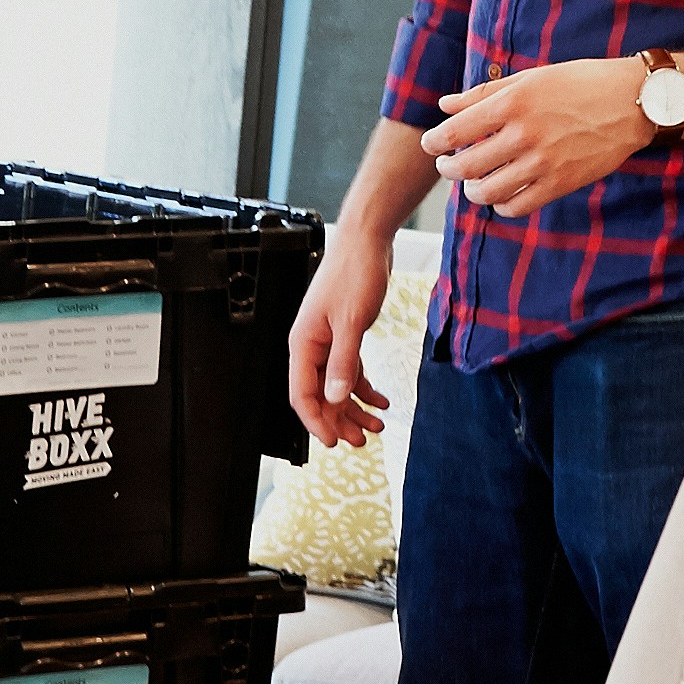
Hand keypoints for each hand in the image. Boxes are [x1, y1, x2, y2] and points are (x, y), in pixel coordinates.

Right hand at [284, 223, 395, 448]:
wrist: (367, 242)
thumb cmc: (353, 273)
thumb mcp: (351, 322)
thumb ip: (343, 362)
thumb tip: (335, 397)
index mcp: (304, 344)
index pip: (302, 395)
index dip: (315, 422)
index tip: (333, 442)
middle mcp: (312, 346)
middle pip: (320, 396)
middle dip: (339, 420)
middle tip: (361, 441)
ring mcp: (328, 341)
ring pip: (336, 386)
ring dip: (354, 408)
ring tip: (376, 426)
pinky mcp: (345, 335)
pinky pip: (350, 371)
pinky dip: (364, 387)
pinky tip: (381, 400)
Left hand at [425, 57, 653, 218]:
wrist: (633, 101)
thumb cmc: (581, 82)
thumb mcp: (532, 77)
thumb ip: (485, 93)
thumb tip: (445, 106)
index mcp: (513, 101)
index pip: (455, 131)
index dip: (434, 142)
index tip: (431, 145)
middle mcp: (524, 133)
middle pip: (465, 165)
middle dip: (448, 169)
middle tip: (447, 166)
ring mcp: (543, 162)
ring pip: (487, 191)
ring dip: (471, 191)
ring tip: (472, 184)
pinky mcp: (561, 183)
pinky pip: (518, 206)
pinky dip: (502, 205)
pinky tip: (501, 195)